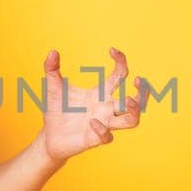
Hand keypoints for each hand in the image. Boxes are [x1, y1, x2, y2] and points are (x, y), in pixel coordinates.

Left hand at [39, 46, 150, 161]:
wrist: (48, 136)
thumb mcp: (53, 87)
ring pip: (132, 121)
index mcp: (100, 93)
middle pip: (136, 101)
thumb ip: (52, 69)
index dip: (121, 61)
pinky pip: (107, 136)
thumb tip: (52, 52)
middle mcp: (107, 109)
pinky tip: (91, 121)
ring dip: (135, 111)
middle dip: (142, 92)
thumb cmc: (56, 111)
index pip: (120, 76)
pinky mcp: (95, 140)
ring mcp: (104, 124)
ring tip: (129, 100)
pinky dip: (102, 128)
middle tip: (138, 80)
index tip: (112, 51)